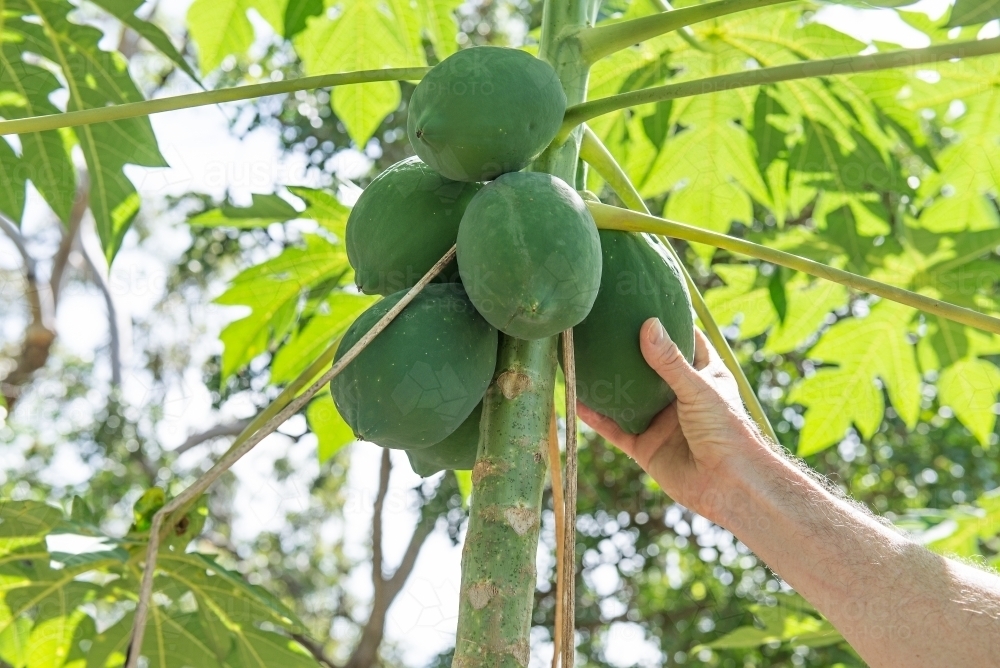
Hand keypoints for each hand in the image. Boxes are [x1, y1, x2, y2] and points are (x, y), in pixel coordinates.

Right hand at [576, 318, 771, 523]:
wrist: (729, 485)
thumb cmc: (727, 431)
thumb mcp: (699, 388)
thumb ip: (670, 361)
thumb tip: (648, 324)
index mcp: (704, 377)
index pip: (687, 342)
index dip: (670, 322)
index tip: (648, 300)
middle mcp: (680, 397)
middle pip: (649, 369)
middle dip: (629, 351)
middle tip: (604, 325)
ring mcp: (661, 422)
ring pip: (628, 399)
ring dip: (608, 384)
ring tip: (582, 360)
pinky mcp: (646, 447)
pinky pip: (616, 430)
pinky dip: (597, 417)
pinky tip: (577, 402)